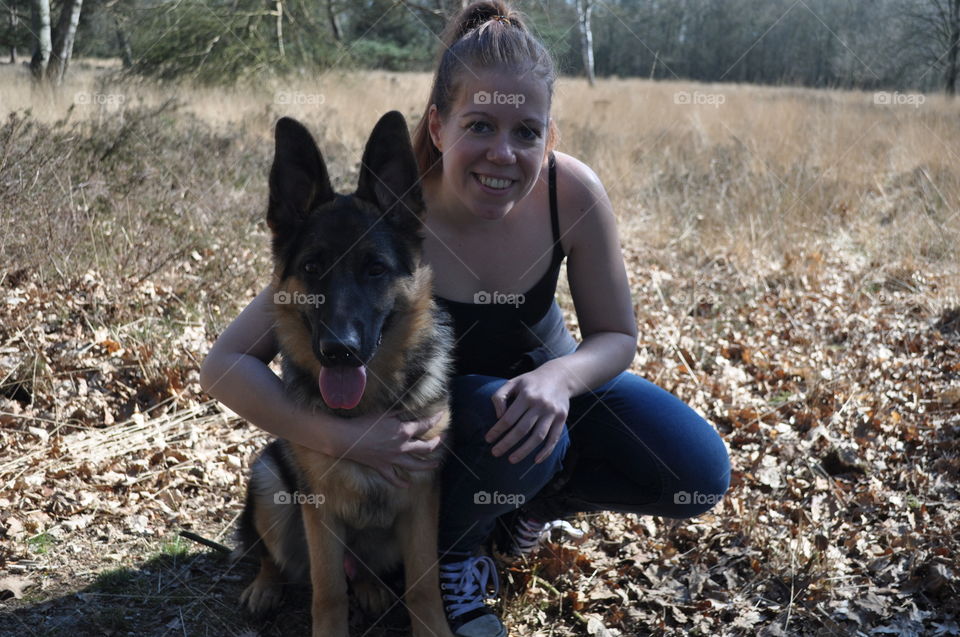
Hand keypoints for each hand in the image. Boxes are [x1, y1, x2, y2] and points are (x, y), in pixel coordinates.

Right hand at [325, 410, 444, 487]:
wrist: (347, 438)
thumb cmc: (365, 422)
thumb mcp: (385, 413)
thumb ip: (400, 413)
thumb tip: (411, 410)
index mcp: (404, 431)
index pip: (425, 425)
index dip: (435, 419)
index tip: (442, 415)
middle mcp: (402, 447)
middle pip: (425, 448)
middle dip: (436, 444)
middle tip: (441, 440)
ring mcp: (393, 459)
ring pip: (415, 465)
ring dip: (427, 465)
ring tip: (435, 464)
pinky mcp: (382, 467)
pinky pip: (393, 478)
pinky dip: (400, 482)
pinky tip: (407, 485)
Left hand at [486, 365, 570, 464]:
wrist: (560, 376)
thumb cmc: (531, 382)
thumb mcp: (513, 382)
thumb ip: (500, 396)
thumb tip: (498, 417)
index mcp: (526, 395)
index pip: (509, 418)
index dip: (497, 430)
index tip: (488, 439)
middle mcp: (540, 404)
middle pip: (522, 430)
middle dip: (507, 444)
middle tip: (495, 453)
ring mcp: (553, 413)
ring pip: (538, 437)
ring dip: (524, 451)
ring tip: (511, 460)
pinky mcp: (562, 418)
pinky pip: (553, 439)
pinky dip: (545, 451)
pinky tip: (536, 460)